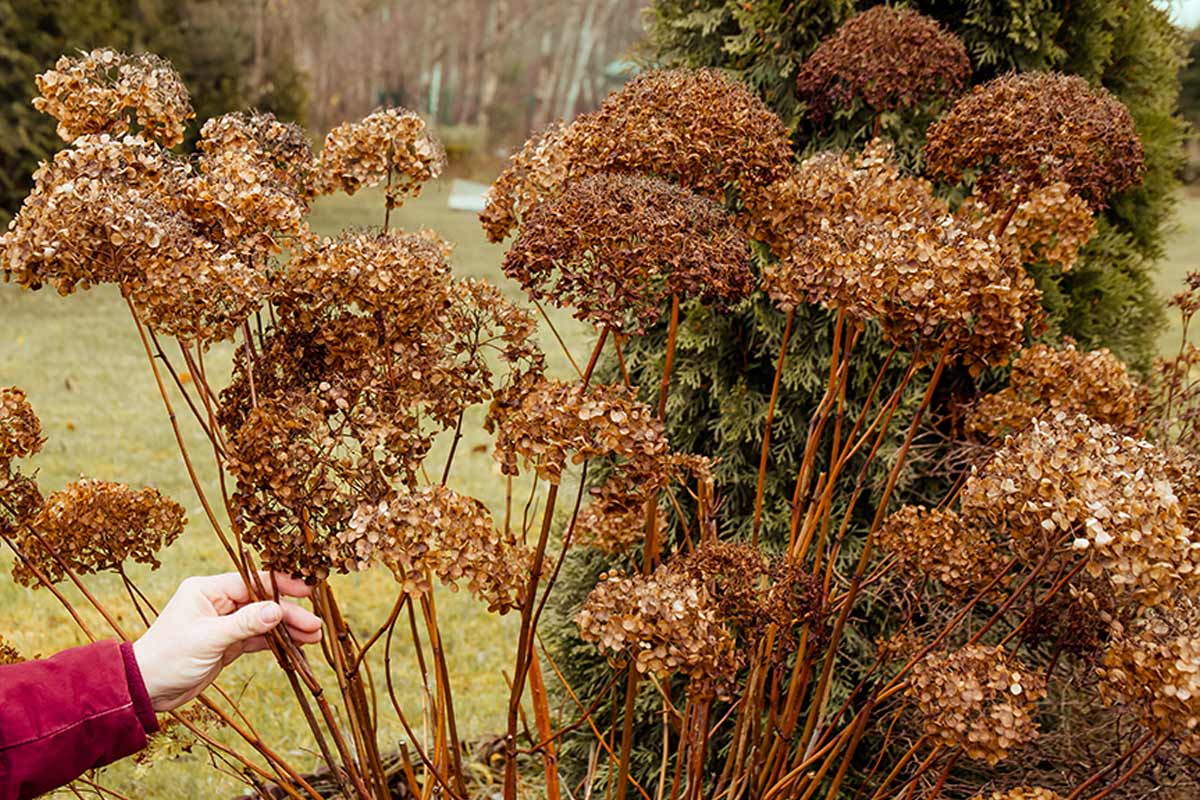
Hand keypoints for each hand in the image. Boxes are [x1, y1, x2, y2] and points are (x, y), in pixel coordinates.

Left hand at [133, 572, 322, 711]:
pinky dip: (277, 642)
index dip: (281, 586)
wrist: (146, 690)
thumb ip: (245, 623)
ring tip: (314, 637)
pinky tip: (297, 646)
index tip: (307, 591)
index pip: (252, 582)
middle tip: (315, 625)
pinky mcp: (227, 643)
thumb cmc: (169, 658)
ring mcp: (224, 623)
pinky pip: (258, 638)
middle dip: (289, 614)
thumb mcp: (208, 639)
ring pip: (264, 621)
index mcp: (208, 590)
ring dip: (287, 629)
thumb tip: (279, 610)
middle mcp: (218, 602)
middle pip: (263, 602)